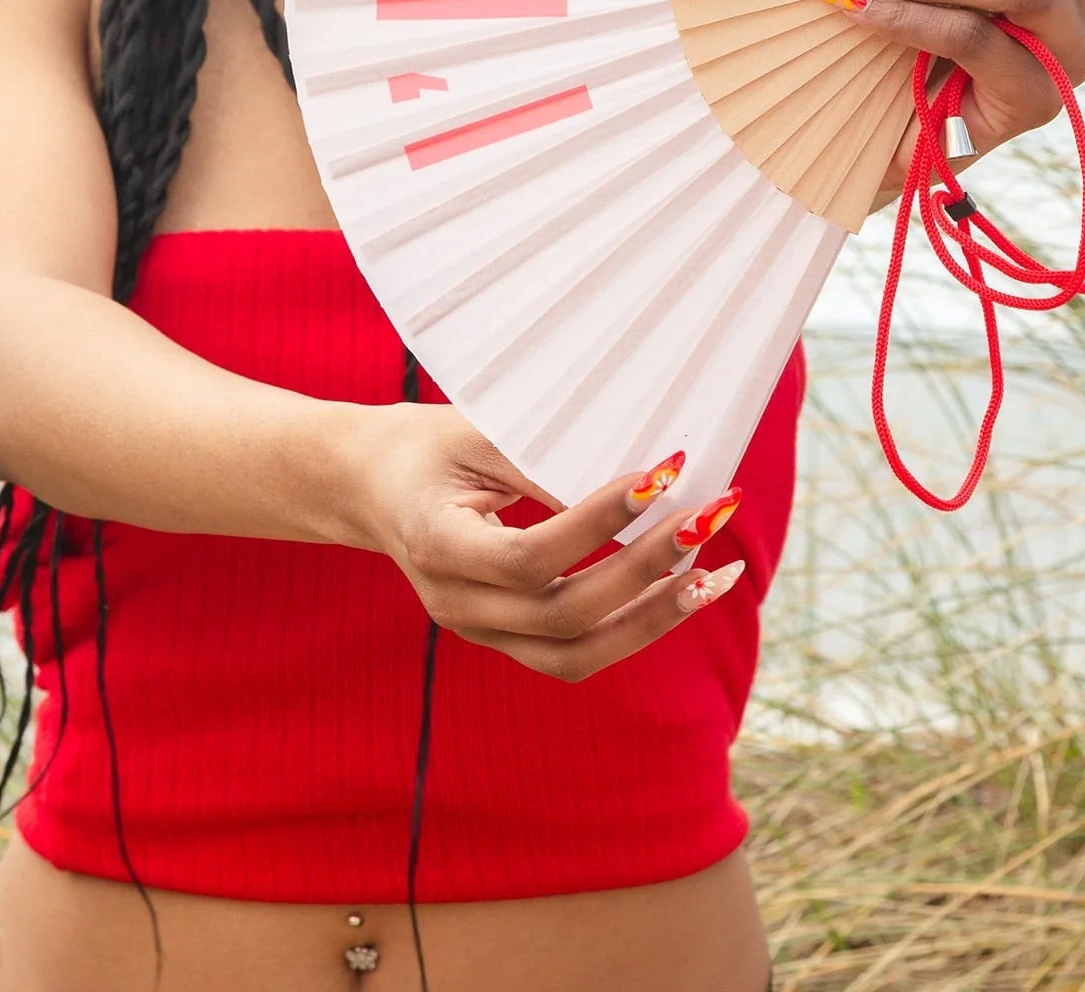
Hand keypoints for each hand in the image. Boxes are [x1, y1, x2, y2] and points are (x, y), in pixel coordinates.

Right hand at [334, 405, 744, 681]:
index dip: (596, 523)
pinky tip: (683, 591)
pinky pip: (576, 652)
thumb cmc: (422, 446)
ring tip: (716, 575)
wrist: (368, 486)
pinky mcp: (503, 639)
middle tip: (708, 515)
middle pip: (562, 614)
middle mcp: (453, 603)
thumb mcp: (470, 432)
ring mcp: (478, 630)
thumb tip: (636, 483)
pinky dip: (635, 627)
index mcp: (434, 543)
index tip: (658, 475)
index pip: (527, 557)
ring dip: (654, 617)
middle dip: (646, 567)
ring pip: (576, 653)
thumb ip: (539, 460)